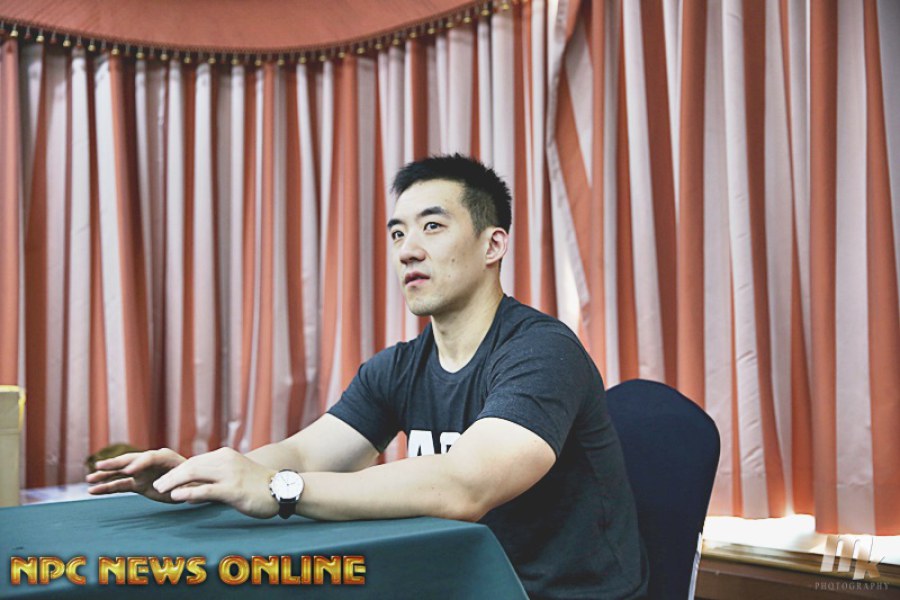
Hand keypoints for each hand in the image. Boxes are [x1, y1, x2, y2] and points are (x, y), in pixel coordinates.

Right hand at [86, 448, 186, 502]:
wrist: (193, 486)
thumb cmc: (194, 482)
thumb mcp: (189, 480)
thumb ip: (178, 482)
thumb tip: (168, 488)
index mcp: (165, 456)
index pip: (149, 458)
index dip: (139, 464)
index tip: (129, 472)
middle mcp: (150, 462)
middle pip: (130, 460)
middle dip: (115, 464)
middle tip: (100, 466)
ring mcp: (142, 473)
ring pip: (120, 472)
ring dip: (105, 475)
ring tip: (89, 479)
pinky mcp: (137, 484)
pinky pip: (119, 484)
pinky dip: (106, 487)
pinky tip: (92, 491)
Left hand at [152, 447, 279, 518]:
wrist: (283, 490)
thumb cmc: (258, 485)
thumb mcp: (235, 474)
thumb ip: (215, 477)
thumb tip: (191, 490)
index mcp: (224, 456)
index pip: (194, 461)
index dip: (175, 470)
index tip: (161, 479)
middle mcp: (225, 461)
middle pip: (190, 465)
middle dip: (170, 475)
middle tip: (154, 485)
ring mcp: (230, 475)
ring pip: (195, 474)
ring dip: (174, 482)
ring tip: (159, 490)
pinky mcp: (234, 490)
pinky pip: (207, 490)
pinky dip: (189, 492)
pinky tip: (177, 497)